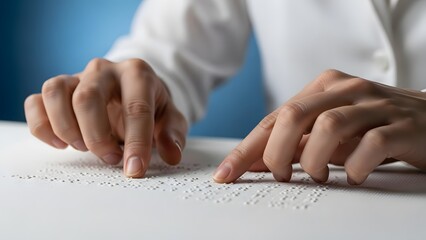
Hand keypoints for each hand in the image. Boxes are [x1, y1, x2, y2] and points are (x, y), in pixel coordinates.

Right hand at [24, 58, 187, 177]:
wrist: (133, 89)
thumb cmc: (151, 105)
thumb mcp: (170, 118)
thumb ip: (173, 134)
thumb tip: (171, 154)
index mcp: (138, 74)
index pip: (135, 108)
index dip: (136, 142)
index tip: (134, 170)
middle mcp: (104, 70)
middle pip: (87, 98)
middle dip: (96, 137)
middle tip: (110, 158)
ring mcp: (77, 76)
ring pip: (55, 93)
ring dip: (66, 128)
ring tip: (82, 147)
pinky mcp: (58, 89)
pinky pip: (36, 102)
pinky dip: (42, 126)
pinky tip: (60, 144)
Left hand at [213, 69, 425, 184]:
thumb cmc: (375, 127)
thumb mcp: (332, 132)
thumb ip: (298, 142)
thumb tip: (257, 162)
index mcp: (325, 87)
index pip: (275, 117)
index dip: (247, 148)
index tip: (227, 173)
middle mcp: (347, 90)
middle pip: (294, 115)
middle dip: (275, 153)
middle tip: (279, 176)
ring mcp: (376, 105)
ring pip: (328, 126)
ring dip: (313, 159)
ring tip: (316, 176)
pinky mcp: (403, 126)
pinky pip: (371, 144)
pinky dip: (354, 166)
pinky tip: (353, 176)